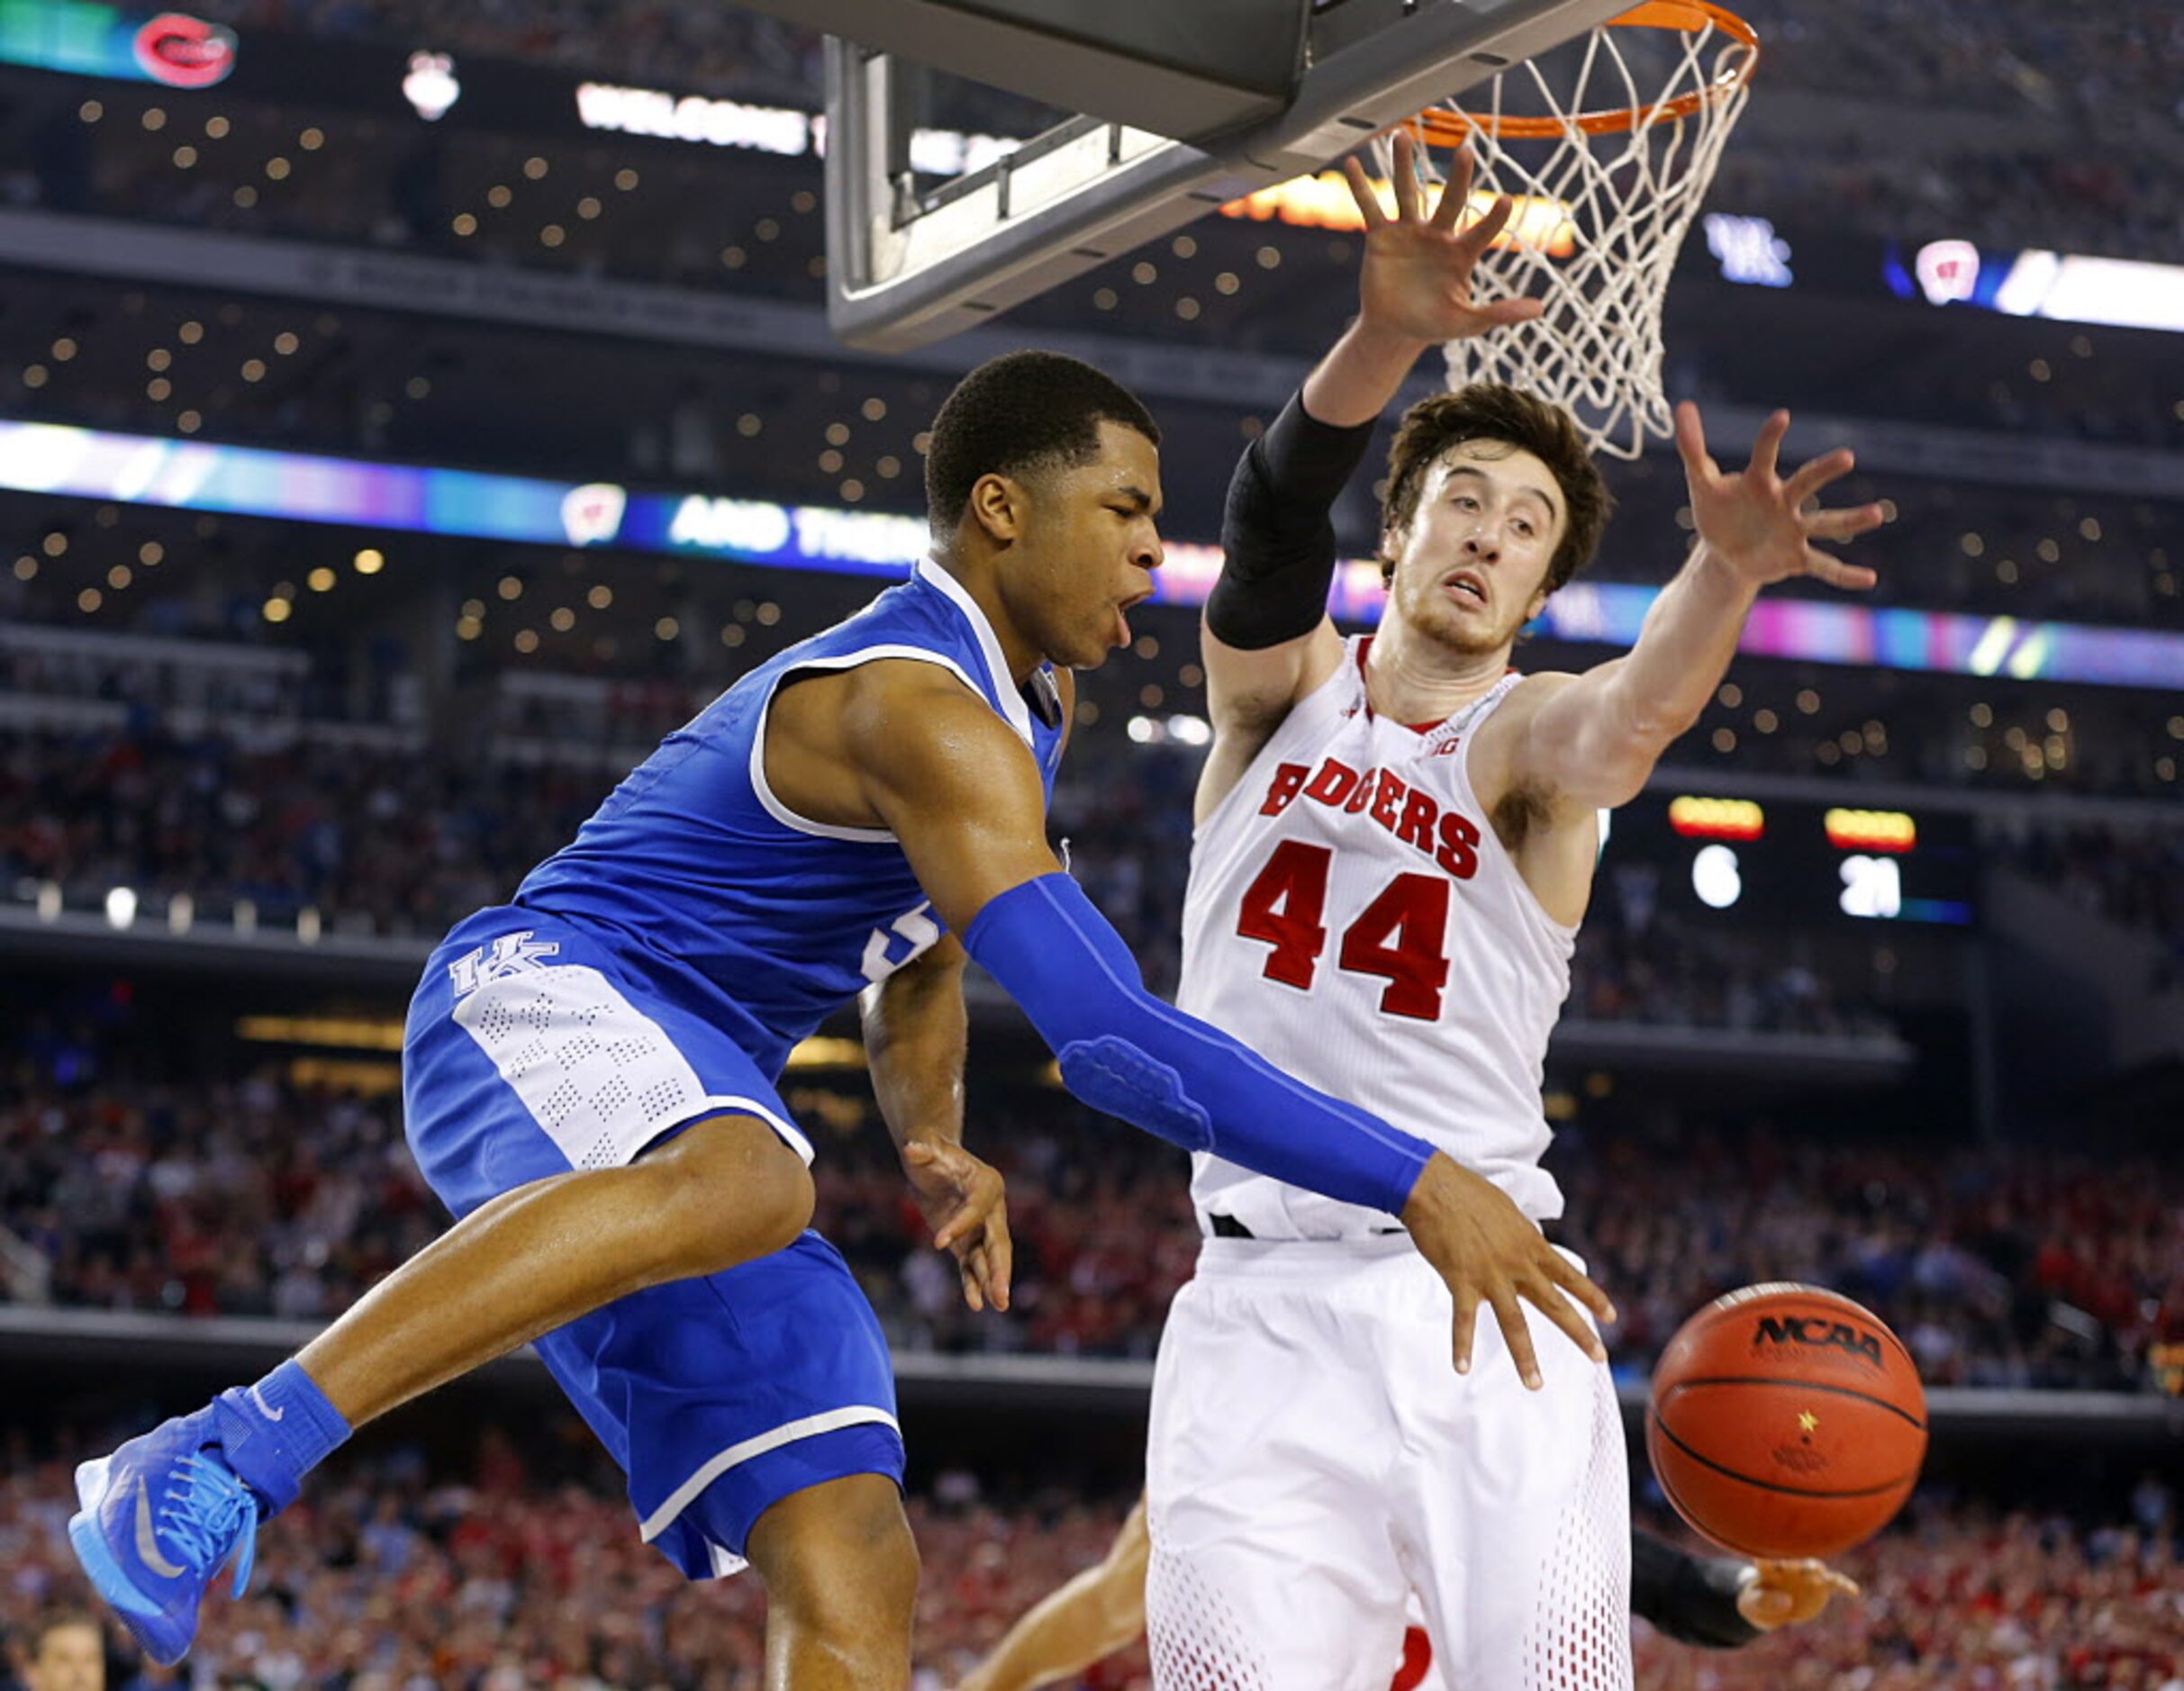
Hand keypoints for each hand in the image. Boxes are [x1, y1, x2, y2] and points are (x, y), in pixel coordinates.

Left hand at [901, 1138, 1012, 1312]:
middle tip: (1001, 1294)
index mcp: (986, 1183)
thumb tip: (913, 1149)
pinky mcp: (966, 1241)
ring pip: (988, 1258)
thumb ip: (921, 1149)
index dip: (961, 1224)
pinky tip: (976, 1304)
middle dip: (999, 1268)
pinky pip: (971, 1266)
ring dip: (992, 1281)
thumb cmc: (928, 1151)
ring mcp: (980, 1228)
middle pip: (998, 1242)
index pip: (977, 1209)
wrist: (931, 1162)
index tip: (939, 1242)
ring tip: (999, 1305)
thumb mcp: (923, 1147)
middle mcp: (991, 1208)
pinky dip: (973, 1284)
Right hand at [1339, 130, 1543, 347]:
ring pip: (1408, 192)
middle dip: (1459, 178)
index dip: (1493, 218)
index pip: (1482, 231)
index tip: (1505, 201)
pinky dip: (1360, 187)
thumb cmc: (1435, 325)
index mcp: (1461, 253)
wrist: (1396, 330)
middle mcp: (1438, 235)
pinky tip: (1352, 163)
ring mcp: (1409, 232)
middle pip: (1450, 200)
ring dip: (1404, 164)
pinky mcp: (1381, 237)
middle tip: (1467, 151)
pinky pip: (1370, 207)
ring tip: (1401, 135)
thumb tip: (1541, 310)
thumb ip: (1499, 313)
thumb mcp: (1469, 323)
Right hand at [1400, 1153, 1613, 1387]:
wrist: (1433, 1187)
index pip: (1569, 1276)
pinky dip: (1461, 1345)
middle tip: (1599, 1357)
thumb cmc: (1467, 1192)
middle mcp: (1517, 1264)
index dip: (1592, 1296)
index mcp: (1530, 1245)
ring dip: (1524, 1357)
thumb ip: (1521, 1235)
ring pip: (1514, 1323)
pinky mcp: (1461, 1281)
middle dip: (1580, 1333)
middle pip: (1554, 1305)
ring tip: (1535, 1384)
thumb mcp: (1508, 1212)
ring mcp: (1490, 1276)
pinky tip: (1461, 1367)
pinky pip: (1463, 1320)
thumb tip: (1529, 1242)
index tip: (1612, 1316)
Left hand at [1673, 402, 1887, 590]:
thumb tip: (1682, 406)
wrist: (1725, 553)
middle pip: (1807, 483)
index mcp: (1760, 481)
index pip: (1764, 455)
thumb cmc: (1718, 511)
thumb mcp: (1701, 483)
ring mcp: (1794, 529)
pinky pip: (1824, 567)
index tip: (1782, 417)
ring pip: (1826, 523)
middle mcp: (1784, 501)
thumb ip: (1693, 448)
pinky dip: (1845, 575)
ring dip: (1851, 520)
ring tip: (1877, 513)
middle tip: (1847, 457)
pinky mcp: (1797, 557)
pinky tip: (1870, 579)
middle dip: (1825, 472)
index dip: (1770, 437)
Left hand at [1738, 1560, 1860, 1630]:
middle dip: (1795, 1560)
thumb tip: (1787, 1601)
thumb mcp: (1754, 1604)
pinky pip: (1834, 1583)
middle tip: (1793, 1563)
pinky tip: (1854, 1591)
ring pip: (1815, 1567)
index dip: (1766, 1556)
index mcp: (1767, 1565)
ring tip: (1819, 1572)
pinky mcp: (1821, 1585)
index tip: (1765, 1558)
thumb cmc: (1758, 1601)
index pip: (1766, 1557)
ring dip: (1816, 1568)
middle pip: (1794, 1559)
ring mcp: (1806, 1574)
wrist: (1771, 1608)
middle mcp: (1789, 1565)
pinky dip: (1843, 1585)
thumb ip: (1767, 1601)